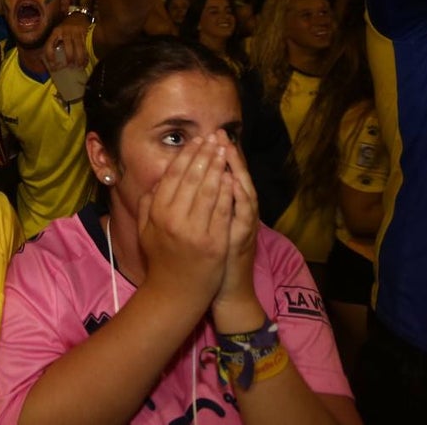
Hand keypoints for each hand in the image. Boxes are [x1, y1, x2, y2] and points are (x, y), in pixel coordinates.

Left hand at [44, 13, 89, 69]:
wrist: (78, 15)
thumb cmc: (65, 28)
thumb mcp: (57, 33)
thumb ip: (54, 43)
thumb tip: (50, 63)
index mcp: (55, 32)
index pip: (50, 44)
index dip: (50, 56)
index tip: (53, 65)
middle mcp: (65, 31)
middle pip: (68, 47)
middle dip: (69, 58)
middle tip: (70, 67)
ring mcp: (75, 31)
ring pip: (79, 46)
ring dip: (79, 58)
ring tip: (79, 67)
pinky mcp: (84, 32)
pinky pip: (85, 45)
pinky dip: (86, 55)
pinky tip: (85, 62)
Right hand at [138, 135, 233, 305]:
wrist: (175, 293)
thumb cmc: (160, 260)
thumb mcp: (144, 231)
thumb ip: (146, 204)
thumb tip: (156, 181)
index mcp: (156, 214)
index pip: (172, 176)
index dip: (185, 156)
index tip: (195, 140)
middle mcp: (174, 220)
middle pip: (192, 178)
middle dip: (204, 154)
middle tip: (213, 137)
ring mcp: (195, 231)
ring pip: (209, 190)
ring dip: (217, 166)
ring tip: (224, 148)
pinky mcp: (215, 242)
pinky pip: (223, 210)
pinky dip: (228, 191)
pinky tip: (231, 175)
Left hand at [213, 130, 260, 312]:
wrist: (225, 292)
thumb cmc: (210, 259)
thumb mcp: (206, 228)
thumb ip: (198, 205)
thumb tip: (182, 181)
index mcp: (227, 209)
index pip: (223, 176)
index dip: (217, 156)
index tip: (209, 134)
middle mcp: (239, 214)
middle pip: (234, 177)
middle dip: (226, 155)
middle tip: (219, 133)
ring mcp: (244, 226)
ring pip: (244, 191)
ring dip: (236, 170)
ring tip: (227, 149)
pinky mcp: (243, 239)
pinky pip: (243, 214)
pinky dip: (238, 197)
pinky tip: (233, 182)